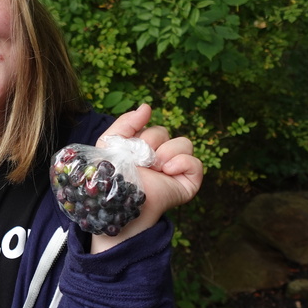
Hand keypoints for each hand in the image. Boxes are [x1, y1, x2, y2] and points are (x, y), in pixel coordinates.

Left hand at [90, 103, 202, 252]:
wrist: (117, 200)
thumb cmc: (111, 175)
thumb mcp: (111, 143)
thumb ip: (127, 122)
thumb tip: (147, 107)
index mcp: (145, 148)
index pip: (154, 128)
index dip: (142, 134)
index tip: (130, 147)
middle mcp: (162, 157)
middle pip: (166, 133)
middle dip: (150, 143)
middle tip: (139, 160)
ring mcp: (176, 170)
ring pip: (185, 143)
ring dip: (166, 152)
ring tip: (154, 167)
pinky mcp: (188, 183)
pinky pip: (195, 163)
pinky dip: (182, 163)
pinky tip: (167, 171)